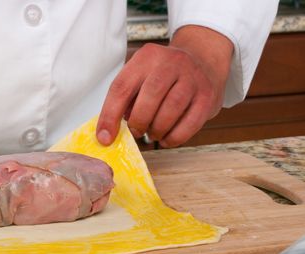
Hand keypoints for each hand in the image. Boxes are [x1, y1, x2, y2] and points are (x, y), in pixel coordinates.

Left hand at [96, 25, 233, 147]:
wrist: (203, 60)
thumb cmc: (163, 76)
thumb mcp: (141, 76)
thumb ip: (126, 100)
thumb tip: (110, 133)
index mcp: (146, 57)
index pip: (122, 87)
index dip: (110, 115)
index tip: (105, 137)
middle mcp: (171, 62)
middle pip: (150, 96)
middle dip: (139, 121)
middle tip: (136, 132)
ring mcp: (193, 77)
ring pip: (171, 110)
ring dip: (157, 129)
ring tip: (152, 133)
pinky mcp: (207, 95)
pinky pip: (190, 123)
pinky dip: (174, 137)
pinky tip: (167, 138)